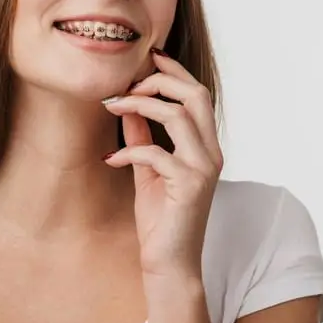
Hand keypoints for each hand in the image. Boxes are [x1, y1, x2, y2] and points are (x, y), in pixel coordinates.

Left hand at [101, 48, 223, 280]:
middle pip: (196, 95)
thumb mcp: (148, 170)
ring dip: (140, 106)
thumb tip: (127, 106)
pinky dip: (130, 150)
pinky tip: (110, 159)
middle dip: (159, 80)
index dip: (172, 72)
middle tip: (126, 84)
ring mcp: (204, 169)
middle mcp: (211, 153)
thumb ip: (143, 138)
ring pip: (179, 116)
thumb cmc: (161, 219)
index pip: (197, 94)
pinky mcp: (190, 187)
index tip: (145, 59)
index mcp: (206, 145)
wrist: (169, 263)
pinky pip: (157, 154)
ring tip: (113, 108)